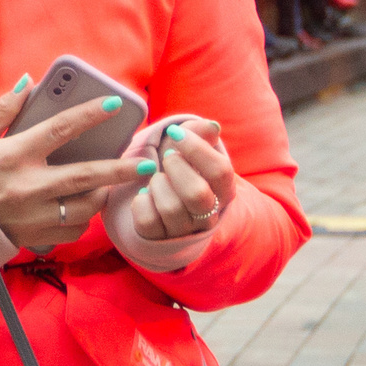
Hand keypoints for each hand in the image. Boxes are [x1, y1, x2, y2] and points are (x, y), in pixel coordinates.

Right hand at [0, 77, 154, 250]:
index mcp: (13, 155)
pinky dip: (81, 218)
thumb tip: (28, 83)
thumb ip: (1, 110)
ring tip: (112, 183)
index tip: (113, 105)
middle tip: (146, 163)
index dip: (88, 115)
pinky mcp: (34, 237)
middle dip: (121, 169)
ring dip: (103, 194)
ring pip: (85, 207)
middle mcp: (27, 187)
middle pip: (86, 176)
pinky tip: (82, 207)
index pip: (59, 129)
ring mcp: (33, 216)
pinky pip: (71, 229)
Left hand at [129, 120, 240, 240]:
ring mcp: (184, 230)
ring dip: (157, 185)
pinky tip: (145, 195)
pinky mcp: (158, 238)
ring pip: (171, 208)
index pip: (220, 171)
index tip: (176, 134)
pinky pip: (147, 221)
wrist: (159, 197)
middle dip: (176, 168)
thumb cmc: (179, 167)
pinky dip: (141, 202)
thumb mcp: (189, 148)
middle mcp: (209, 215)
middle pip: (197, 194)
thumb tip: (211, 127)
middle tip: (167, 158)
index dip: (196, 148)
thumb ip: (200, 133)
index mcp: (224, 191)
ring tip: (156, 179)